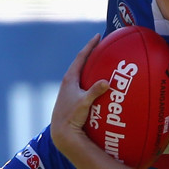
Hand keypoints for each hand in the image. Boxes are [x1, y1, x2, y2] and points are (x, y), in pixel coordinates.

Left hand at [51, 35, 108, 152]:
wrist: (61, 132)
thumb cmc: (71, 117)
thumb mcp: (84, 103)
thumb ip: (95, 91)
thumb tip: (107, 82)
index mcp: (70, 79)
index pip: (81, 57)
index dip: (90, 46)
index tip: (98, 36)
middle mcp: (68, 83)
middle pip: (81, 63)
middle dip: (90, 54)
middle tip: (100, 46)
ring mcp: (69, 91)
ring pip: (81, 74)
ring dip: (90, 67)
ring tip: (101, 62)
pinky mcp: (71, 99)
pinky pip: (83, 84)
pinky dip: (91, 80)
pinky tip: (99, 85)